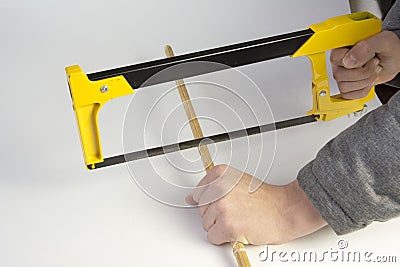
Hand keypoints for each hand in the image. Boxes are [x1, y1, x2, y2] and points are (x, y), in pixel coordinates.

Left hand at [185, 165, 326, 244]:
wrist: (285, 210)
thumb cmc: (266, 199)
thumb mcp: (236, 183)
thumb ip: (212, 189)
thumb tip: (190, 199)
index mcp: (220, 174)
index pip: (198, 194)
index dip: (212, 203)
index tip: (224, 203)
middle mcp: (218, 188)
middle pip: (202, 211)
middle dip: (217, 215)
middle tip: (237, 211)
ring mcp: (222, 207)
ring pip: (207, 225)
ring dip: (221, 227)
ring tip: (240, 219)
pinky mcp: (226, 225)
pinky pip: (213, 238)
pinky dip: (224, 239)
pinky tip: (239, 229)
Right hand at [331, 30, 399, 98]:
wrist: (395, 61)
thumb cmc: (388, 49)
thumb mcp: (382, 42)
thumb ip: (365, 47)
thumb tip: (348, 61)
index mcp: (343, 48)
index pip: (335, 59)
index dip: (353, 62)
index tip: (368, 56)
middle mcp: (339, 63)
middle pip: (339, 75)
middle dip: (364, 73)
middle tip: (374, 64)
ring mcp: (342, 76)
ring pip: (344, 87)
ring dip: (365, 81)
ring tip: (373, 71)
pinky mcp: (347, 87)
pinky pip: (348, 95)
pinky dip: (363, 90)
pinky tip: (369, 81)